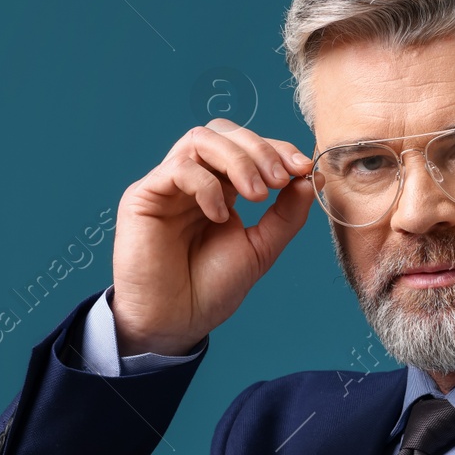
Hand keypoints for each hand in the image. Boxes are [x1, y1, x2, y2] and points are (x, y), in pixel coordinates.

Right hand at [109, 118, 316, 354]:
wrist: (175, 322)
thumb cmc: (211, 289)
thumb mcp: (261, 248)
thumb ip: (286, 214)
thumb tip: (310, 178)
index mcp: (220, 188)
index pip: (246, 146)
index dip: (277, 149)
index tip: (304, 169)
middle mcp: (193, 180)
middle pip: (224, 132)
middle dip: (260, 150)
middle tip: (280, 180)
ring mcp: (168, 185)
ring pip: (201, 139)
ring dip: (238, 160)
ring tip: (258, 195)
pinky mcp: (144, 195)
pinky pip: (178, 168)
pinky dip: (207, 185)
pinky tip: (219, 216)